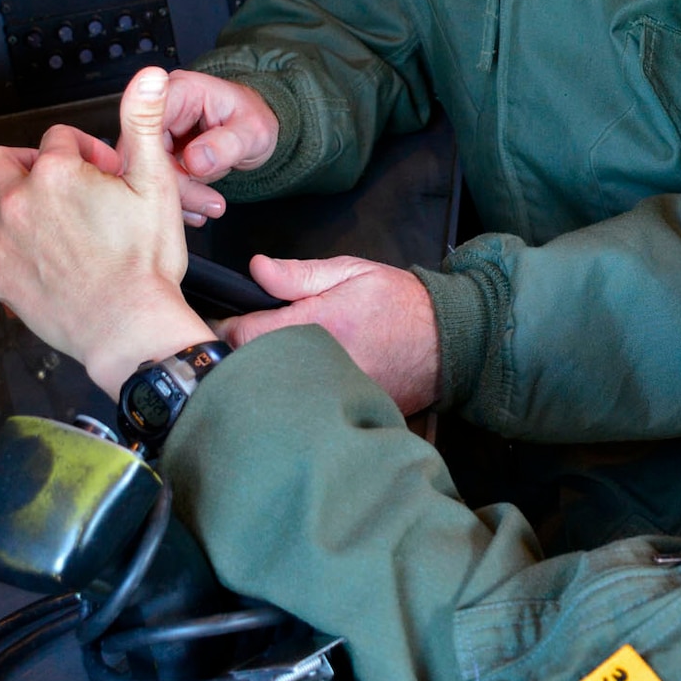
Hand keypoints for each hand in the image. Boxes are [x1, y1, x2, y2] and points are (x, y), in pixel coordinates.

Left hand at [0, 67, 213, 398]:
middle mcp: (22, 200)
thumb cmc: (145, 262)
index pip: (59, 137)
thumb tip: (147, 77)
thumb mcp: (156, 183)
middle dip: (24, 160)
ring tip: (5, 201)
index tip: (104, 172)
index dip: (85, 150)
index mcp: (59, 173)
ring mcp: (4, 240)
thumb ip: (143, 123)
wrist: (129, 324)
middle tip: (51, 179)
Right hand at [160, 70, 280, 222]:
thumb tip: (195, 161)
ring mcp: (157, 131)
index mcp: (181, 90)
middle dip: (171, 183)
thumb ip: (227, 144)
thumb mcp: (253, 132)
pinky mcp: (158, 152)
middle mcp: (161, 107)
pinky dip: (178, 198)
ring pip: (147, 169)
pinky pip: (156, 178)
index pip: (147, 122)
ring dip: (177, 195)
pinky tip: (198, 208)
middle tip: (206, 203)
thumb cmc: (254, 120)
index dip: (153, 157)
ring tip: (210, 206)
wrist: (253, 129)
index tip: (174, 187)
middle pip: (143, 150)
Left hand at [222, 254, 440, 413]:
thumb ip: (299, 275)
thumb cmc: (400, 303)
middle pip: (254, 369)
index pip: (244, 336)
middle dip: (246, 355)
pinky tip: (307, 382)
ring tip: (281, 360)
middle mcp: (321, 364)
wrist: (449, 341)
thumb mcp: (350, 273)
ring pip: (278, 391)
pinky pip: (305, 407)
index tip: (231, 321)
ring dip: (271, 377)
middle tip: (254, 341)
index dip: (230, 327)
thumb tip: (256, 270)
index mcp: (317, 325)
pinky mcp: (345, 411)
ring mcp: (333, 393)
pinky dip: (299, 396)